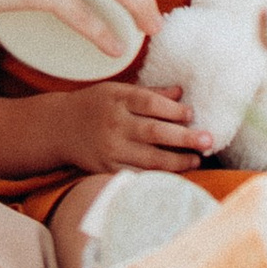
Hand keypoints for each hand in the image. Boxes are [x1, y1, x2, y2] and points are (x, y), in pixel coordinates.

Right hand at [54, 80, 212, 173]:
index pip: (150, 103)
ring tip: (197, 160)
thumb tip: (181, 93)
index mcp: (117, 99)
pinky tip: (175, 175)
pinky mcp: (106, 169)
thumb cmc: (94, 105)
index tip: (192, 114)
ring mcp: (110, 149)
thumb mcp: (117, 91)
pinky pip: (137, 174)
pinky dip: (157, 176)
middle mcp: (113, 124)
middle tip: (208, 140)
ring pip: (149, 158)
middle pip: (154, 132)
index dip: (174, 110)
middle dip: (184, 138)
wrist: (58, 128)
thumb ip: (149, 93)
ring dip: (177, 161)